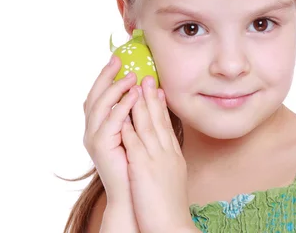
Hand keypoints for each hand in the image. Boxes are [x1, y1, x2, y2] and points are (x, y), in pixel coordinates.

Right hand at [82, 55, 139, 208]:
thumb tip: (147, 89)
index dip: (107, 77)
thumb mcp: (135, 133)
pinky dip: (122, 106)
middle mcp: (92, 129)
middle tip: (119, 60)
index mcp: (99, 125)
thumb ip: (136, 113)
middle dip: (106, 76)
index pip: (100, 95)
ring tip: (132, 77)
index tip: (119, 60)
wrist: (132, 192)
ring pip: (100, 106)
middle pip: (94, 96)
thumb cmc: (136, 163)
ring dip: (116, 89)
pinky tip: (133, 96)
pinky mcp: (100, 146)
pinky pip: (111, 121)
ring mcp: (93, 138)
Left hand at [121, 75, 192, 232]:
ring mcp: (155, 158)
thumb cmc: (169, 206)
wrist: (171, 225)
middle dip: (151, 97)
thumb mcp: (171, 176)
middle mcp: (166, 152)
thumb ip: (165, 160)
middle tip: (147, 77)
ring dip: (140, 104)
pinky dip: (129, 126)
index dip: (160, 105)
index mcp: (172, 155)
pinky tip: (123, 114)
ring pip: (147, 125)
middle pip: (159, 119)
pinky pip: (135, 142)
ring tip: (134, 86)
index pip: (166, 124)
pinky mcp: (143, 167)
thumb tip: (161, 151)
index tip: (156, 89)